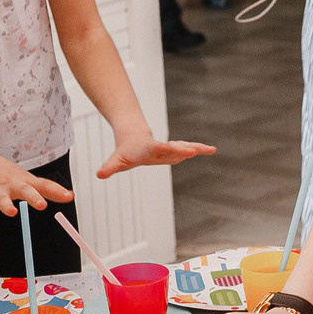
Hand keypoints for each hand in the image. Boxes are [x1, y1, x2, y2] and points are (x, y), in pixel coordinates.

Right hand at [0, 138, 72, 227]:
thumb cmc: (7, 173)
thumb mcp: (28, 179)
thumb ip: (48, 189)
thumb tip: (70, 196)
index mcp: (26, 181)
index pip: (44, 185)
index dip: (57, 191)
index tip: (69, 196)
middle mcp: (13, 184)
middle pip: (25, 190)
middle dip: (33, 197)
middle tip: (42, 204)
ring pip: (2, 198)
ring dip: (6, 205)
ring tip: (12, 212)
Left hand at [95, 132, 215, 178]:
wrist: (133, 138)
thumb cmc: (125, 152)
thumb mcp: (116, 161)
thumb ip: (110, 167)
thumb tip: (99, 175)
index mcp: (149, 149)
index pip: (158, 149)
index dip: (167, 149)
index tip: (173, 149)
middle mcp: (162, 147)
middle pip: (174, 147)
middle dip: (183, 149)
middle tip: (195, 150)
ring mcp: (170, 147)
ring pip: (184, 146)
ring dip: (196, 147)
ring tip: (210, 149)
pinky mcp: (175, 149)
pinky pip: (189, 149)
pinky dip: (200, 149)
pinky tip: (212, 150)